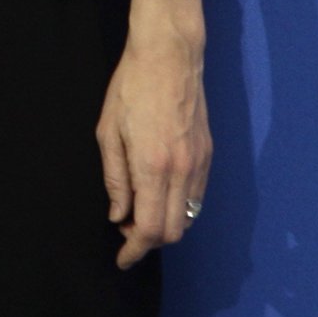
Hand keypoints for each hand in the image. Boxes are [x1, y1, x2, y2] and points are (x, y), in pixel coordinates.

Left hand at [97, 23, 211, 269]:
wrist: (169, 57)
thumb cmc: (130, 89)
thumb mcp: (108, 132)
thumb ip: (114, 179)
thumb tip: (118, 215)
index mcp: (154, 167)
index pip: (150, 228)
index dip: (135, 250)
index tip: (121, 259)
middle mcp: (183, 172)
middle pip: (173, 231)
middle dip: (148, 241)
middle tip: (124, 232)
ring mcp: (201, 165)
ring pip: (188, 218)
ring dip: (164, 225)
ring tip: (137, 213)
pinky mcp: (209, 156)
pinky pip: (197, 198)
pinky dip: (179, 208)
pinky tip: (157, 197)